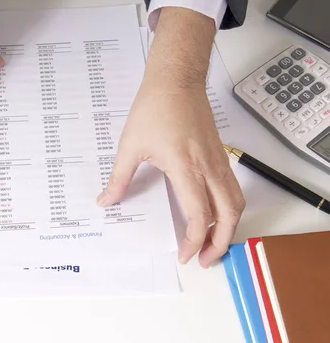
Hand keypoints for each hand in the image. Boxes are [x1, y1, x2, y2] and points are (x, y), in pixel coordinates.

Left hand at [97, 7, 244, 267]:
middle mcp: (208, 168)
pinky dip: (230, 209)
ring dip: (229, 227)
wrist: (176, 82)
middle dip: (221, 243)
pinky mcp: (220, 155)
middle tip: (206, 260)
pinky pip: (233, 188)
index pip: (200, 215)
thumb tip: (106, 201)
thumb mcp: (130, 146)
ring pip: (236, 202)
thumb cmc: (154, 109)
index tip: (185, 255)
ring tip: (213, 243)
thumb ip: (119, 178)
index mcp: (186, 168)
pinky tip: (214, 214)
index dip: (195, 241)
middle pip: (229, 215)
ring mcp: (218, 161)